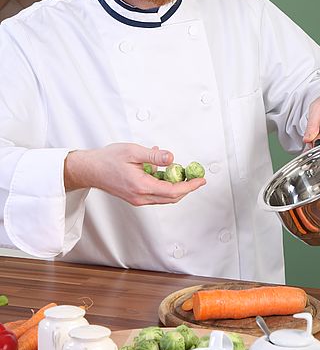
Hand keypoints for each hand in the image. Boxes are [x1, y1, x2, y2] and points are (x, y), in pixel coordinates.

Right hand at [64, 143, 205, 205]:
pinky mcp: (135, 197)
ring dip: (176, 188)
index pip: (173, 191)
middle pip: (171, 198)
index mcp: (141, 186)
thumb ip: (153, 156)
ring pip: (164, 198)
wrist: (90, 170)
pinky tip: (165, 172)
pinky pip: (156, 195)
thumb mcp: (132, 151)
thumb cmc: (107, 159)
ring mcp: (137, 199)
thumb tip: (171, 158)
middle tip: (196, 177)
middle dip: (187, 188)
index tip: (200, 181)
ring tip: (184, 174)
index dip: (189, 186)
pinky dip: (165, 186)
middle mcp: (140, 197)